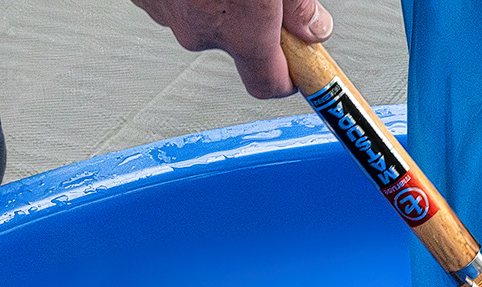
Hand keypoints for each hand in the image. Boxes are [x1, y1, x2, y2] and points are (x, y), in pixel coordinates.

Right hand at [129, 0, 333, 98]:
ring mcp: (167, 12)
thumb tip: (315, 27)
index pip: (268, 83)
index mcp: (242, 32)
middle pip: (236, 42)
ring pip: (203, 16)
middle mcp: (200, 31)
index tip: (300, 66)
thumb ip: (300, 4)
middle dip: (253, 20)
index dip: (289, 75)